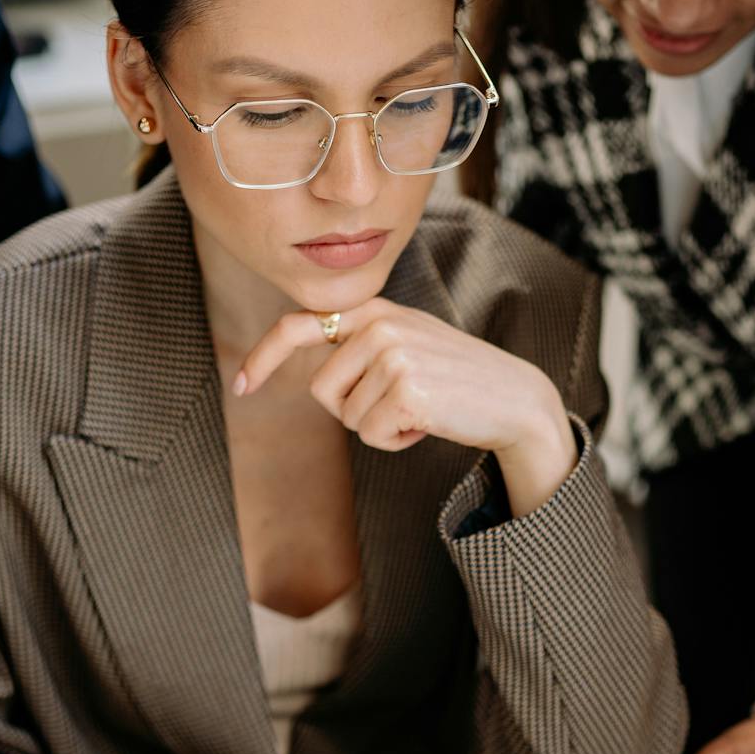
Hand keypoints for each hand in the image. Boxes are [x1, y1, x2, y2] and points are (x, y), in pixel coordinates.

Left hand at [235, 300, 578, 516]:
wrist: (512, 398)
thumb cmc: (455, 378)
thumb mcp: (407, 343)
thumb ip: (362, 344)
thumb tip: (313, 371)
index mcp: (374, 311)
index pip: (299, 325)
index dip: (264, 357)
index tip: (242, 386)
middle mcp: (380, 325)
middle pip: (322, 390)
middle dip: (354, 410)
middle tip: (400, 403)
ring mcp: (394, 355)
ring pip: (347, 417)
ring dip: (379, 427)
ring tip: (420, 410)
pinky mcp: (407, 390)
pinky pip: (370, 435)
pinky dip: (395, 442)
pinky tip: (427, 424)